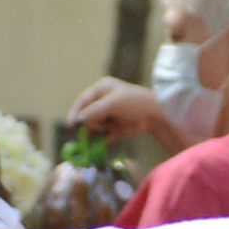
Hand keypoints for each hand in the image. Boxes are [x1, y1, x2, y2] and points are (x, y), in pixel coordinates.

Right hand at [62, 76, 193, 158]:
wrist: (156, 116)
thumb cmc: (134, 102)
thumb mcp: (111, 103)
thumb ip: (93, 112)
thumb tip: (76, 121)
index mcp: (102, 89)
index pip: (83, 100)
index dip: (76, 112)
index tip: (71, 125)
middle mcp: (103, 101)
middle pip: (87, 114)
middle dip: (87, 123)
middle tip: (90, 130)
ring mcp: (109, 115)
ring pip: (93, 126)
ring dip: (95, 131)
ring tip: (103, 131)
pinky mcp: (115, 128)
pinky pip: (103, 135)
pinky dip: (102, 139)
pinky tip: (106, 139)